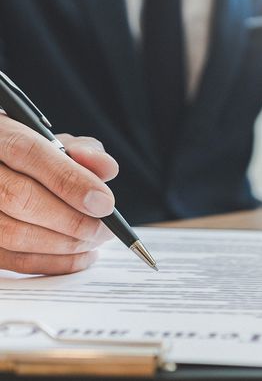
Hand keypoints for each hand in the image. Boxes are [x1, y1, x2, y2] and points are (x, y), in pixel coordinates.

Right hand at [0, 114, 117, 274]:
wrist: (4, 170)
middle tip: (105, 229)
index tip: (105, 203)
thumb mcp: (59, 142)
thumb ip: (85, 151)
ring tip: (95, 241)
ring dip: (63, 245)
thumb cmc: (35, 155)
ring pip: (12, 233)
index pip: (27, 152)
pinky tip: (80, 255)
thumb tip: (106, 168)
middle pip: (18, 197)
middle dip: (72, 219)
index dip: (69, 180)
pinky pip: (12, 259)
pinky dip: (53, 263)